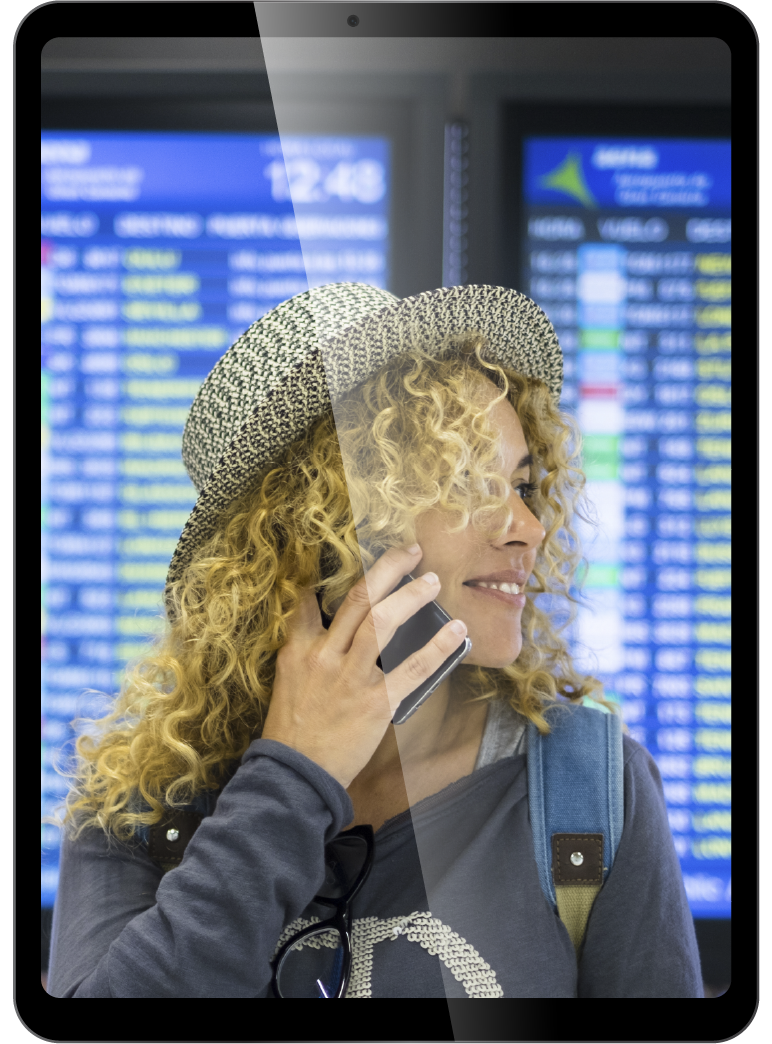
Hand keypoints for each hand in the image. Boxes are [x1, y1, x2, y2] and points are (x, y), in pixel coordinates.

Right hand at [261, 545, 467, 787]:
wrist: (294, 775)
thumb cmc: (293, 730)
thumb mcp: (287, 682)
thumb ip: (306, 649)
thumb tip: (327, 622)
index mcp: (300, 649)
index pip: (310, 601)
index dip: (332, 576)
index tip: (356, 558)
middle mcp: (325, 655)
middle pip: (360, 598)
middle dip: (388, 568)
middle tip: (411, 552)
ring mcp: (351, 678)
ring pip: (383, 622)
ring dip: (412, 596)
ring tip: (432, 580)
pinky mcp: (375, 704)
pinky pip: (413, 669)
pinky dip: (438, 647)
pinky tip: (457, 632)